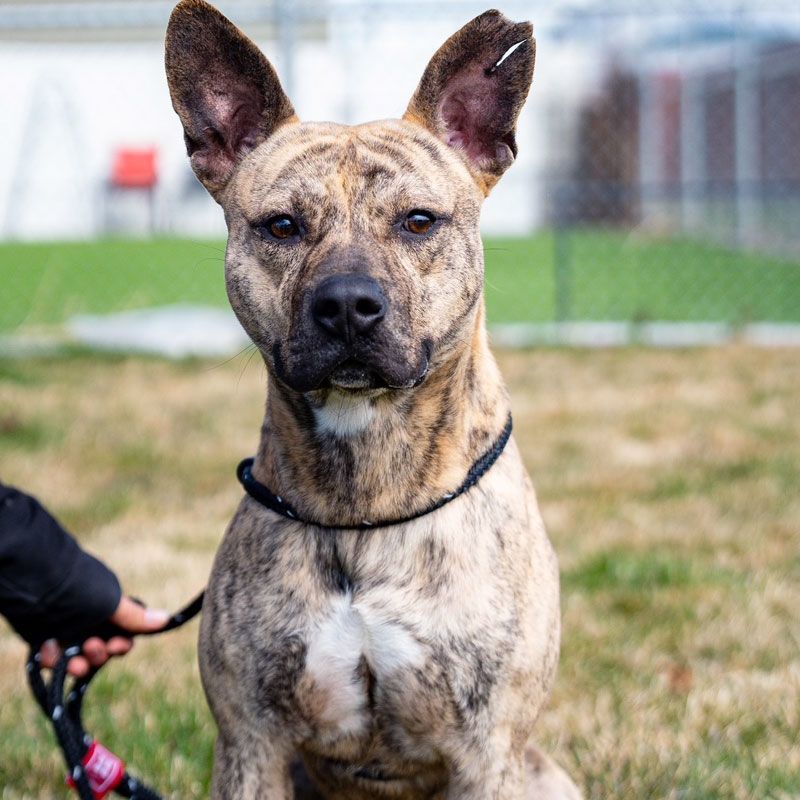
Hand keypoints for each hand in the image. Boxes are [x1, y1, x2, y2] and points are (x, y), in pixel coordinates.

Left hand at [38, 597, 169, 676]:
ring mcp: (66, 629)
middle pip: (102, 649)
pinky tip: (51, 651)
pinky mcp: (44, 637)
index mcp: (108, 608)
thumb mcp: (111, 604)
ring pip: (78, 657)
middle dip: (100, 654)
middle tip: (91, 648)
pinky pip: (53, 658)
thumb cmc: (79, 590)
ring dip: (80, 663)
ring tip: (73, 662)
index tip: (117, 647)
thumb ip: (136, 618)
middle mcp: (89, 619)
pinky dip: (54, 659)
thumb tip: (169, 619)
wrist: (35, 587)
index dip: (121, 645)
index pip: (122, 635)